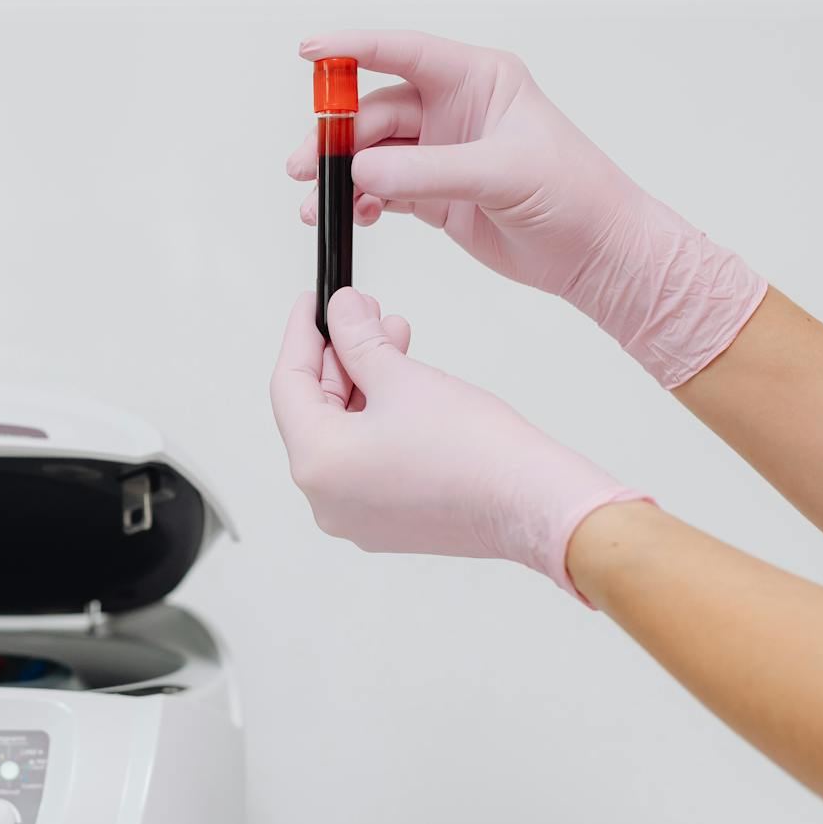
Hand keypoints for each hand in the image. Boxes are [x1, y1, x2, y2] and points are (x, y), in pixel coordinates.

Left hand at [271, 287, 647, 597]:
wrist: (534, 503)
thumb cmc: (475, 451)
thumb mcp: (403, 377)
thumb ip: (360, 340)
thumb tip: (342, 310)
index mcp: (316, 464)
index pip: (288, 384)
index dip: (301, 334)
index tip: (312, 303)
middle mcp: (324, 499)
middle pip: (315, 411)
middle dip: (341, 357)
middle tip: (363, 315)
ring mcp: (355, 515)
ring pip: (343, 434)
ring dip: (364, 384)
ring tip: (393, 340)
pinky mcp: (387, 520)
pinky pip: (366, 460)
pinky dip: (377, 420)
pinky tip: (403, 385)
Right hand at [287, 30, 764, 388]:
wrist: (595, 253)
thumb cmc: (575, 195)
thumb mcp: (502, 173)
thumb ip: (428, 170)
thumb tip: (361, 170)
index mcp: (479, 79)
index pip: (403, 52)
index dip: (352, 48)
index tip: (310, 52)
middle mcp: (455, 109)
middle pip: (375, 110)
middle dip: (335, 136)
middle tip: (306, 166)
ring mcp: (441, 153)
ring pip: (371, 153)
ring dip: (340, 176)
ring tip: (317, 205)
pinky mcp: (434, 194)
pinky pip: (380, 188)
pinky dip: (359, 201)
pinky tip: (353, 216)